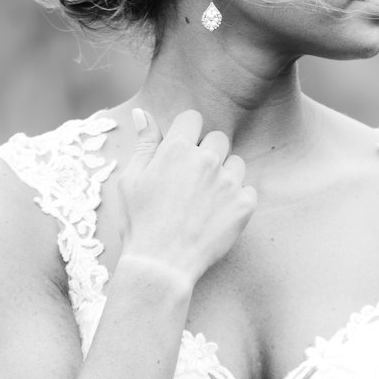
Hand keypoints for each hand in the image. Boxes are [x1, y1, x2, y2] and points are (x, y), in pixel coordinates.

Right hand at [115, 108, 256, 287]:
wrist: (162, 265)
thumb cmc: (140, 223)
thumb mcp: (130, 181)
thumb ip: (144, 144)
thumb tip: (143, 113)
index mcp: (176, 149)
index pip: (192, 118)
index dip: (186, 134)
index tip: (180, 153)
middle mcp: (206, 160)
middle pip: (218, 138)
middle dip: (207, 153)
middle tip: (191, 182)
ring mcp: (228, 182)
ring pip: (236, 163)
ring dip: (224, 175)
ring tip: (205, 201)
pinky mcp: (244, 205)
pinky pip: (248, 190)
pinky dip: (237, 200)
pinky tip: (217, 216)